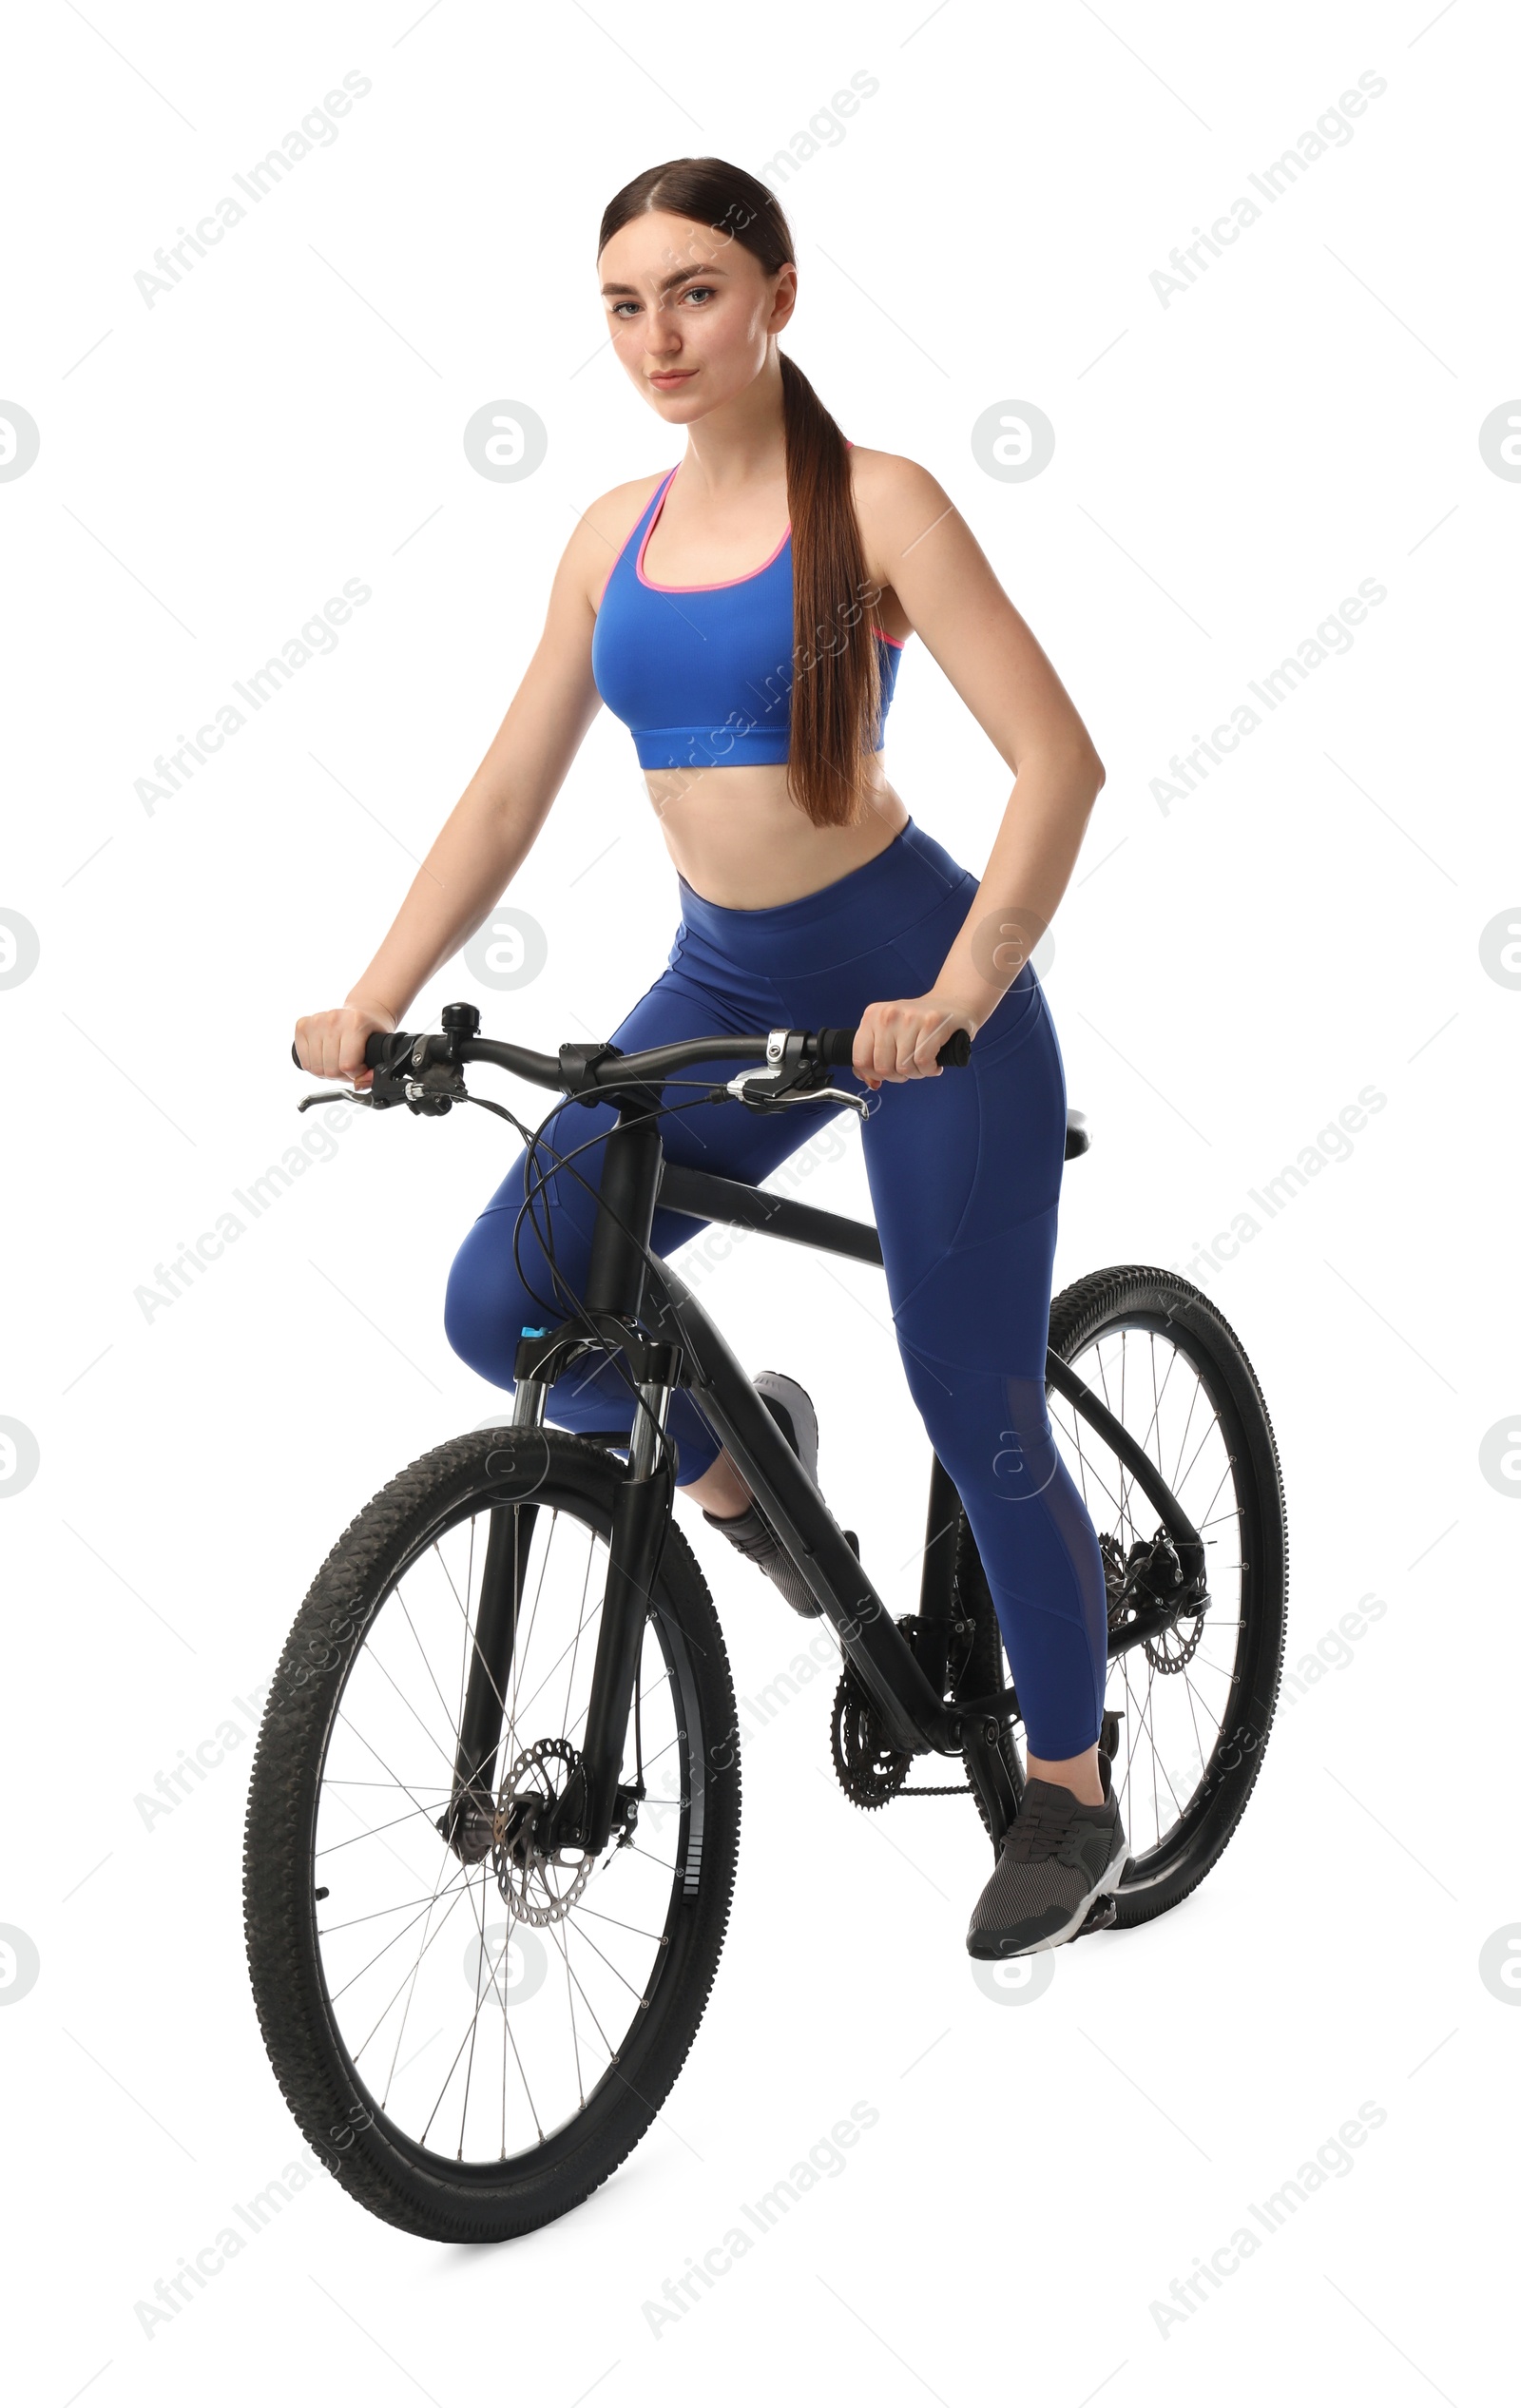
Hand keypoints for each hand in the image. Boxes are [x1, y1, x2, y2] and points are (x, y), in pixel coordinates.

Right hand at [293, 1001, 396, 1089]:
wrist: (361, 1011)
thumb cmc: (370, 1032)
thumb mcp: (381, 1050)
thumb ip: (374, 1072)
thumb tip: (359, 1084)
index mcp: (355, 1023)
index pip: (347, 1065)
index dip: (355, 1074)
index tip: (361, 1066)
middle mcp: (333, 1019)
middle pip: (330, 1069)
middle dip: (341, 1074)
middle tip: (348, 1064)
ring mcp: (316, 1021)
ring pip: (315, 1068)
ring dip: (327, 1071)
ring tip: (337, 1060)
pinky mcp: (302, 1025)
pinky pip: (304, 1062)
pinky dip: (314, 1066)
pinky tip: (325, 1057)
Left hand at [852, 992, 976, 1088]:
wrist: (952, 1002)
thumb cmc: (920, 1022)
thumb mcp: (890, 1032)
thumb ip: (874, 1056)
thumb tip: (871, 1082)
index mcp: (872, 1016)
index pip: (860, 1059)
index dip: (874, 1074)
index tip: (888, 1072)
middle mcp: (888, 1015)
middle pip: (883, 1068)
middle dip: (898, 1076)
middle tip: (909, 1068)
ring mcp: (909, 1018)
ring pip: (903, 1068)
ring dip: (917, 1074)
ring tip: (924, 1063)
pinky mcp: (931, 1023)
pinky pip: (923, 1063)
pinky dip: (930, 1070)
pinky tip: (934, 1063)